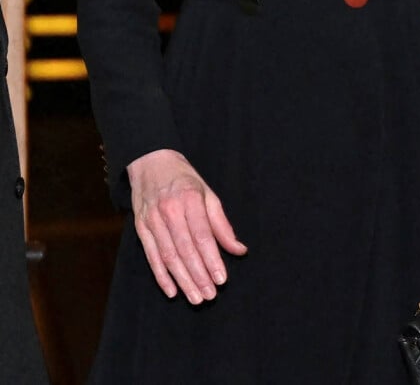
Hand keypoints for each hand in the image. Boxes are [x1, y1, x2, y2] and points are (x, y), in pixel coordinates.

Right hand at [127, 148, 246, 303]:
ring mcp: (152, 219)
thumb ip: (221, 223)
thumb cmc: (184, 179)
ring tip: (196, 297)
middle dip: (199, 275)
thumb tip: (239, 249)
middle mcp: (170, 210)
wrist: (150, 161)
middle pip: (185, 249)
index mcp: (190, 199)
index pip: (202, 235)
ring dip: (182, 280)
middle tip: (210, 295)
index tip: (221, 279)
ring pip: (168, 256)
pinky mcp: (141, 227)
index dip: (212, 259)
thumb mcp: (207, 193)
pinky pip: (151, 255)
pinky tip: (172, 290)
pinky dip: (161, 275)